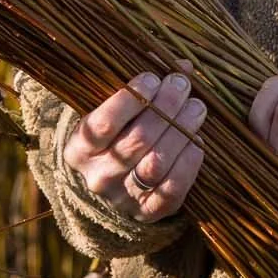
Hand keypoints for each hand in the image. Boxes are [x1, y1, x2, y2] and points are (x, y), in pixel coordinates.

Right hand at [63, 70, 207, 223]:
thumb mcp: (112, 112)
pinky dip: (189, 162)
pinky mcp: (148, 212)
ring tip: (196, 107)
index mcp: (80, 148)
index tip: (153, 78)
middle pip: (138, 140)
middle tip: (182, 85)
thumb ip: (142, 87)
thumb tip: (182, 65)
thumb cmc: (115, 136)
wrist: (111, 187)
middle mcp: (98, 176)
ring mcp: (123, 197)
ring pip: (157, 163)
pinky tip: (197, 141)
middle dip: (166, 106)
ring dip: (182, 130)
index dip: (132, 97)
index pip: (104, 123)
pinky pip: (173, 189)